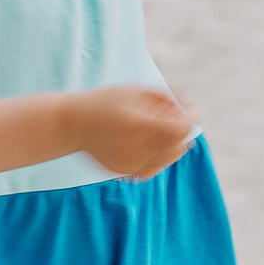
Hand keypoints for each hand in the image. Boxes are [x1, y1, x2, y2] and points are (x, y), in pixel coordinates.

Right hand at [74, 85, 195, 179]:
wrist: (71, 125)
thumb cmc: (104, 102)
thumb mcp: (134, 91)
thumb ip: (164, 97)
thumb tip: (188, 107)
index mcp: (137, 125)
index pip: (179, 128)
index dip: (191, 117)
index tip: (190, 107)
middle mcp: (135, 149)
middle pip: (178, 145)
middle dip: (183, 129)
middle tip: (175, 115)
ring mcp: (130, 165)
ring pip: (169, 158)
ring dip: (173, 143)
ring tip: (159, 128)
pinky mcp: (125, 173)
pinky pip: (154, 168)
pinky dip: (160, 157)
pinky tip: (151, 144)